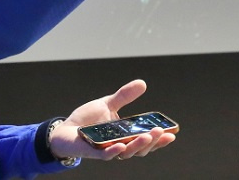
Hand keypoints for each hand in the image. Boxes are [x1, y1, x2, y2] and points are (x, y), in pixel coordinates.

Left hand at [48, 79, 176, 161]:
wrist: (66, 128)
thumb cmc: (88, 120)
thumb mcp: (108, 104)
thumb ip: (124, 96)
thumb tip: (142, 83)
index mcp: (125, 136)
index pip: (146, 141)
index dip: (160, 140)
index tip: (172, 133)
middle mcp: (119, 145)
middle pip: (140, 148)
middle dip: (151, 141)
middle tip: (159, 131)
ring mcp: (107, 150)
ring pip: (126, 152)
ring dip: (137, 146)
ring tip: (146, 136)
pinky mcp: (93, 152)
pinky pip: (106, 155)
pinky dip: (114, 151)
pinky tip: (121, 146)